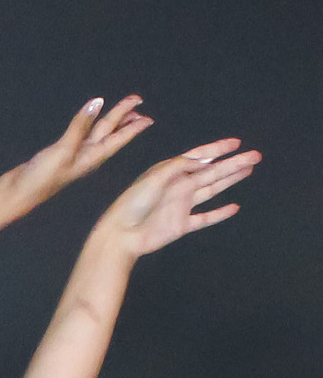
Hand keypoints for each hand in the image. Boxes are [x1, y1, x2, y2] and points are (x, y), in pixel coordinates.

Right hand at [0, 98, 154, 214]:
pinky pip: (81, 134)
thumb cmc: (40, 179)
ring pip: (97, 133)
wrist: (15, 196)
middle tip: (139, 102)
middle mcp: (85, 157)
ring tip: (123, 109)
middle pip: (110, 133)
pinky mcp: (59, 154)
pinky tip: (90, 118)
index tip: (149, 119)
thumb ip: (80, 126)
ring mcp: (72, 156)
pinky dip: (88, 123)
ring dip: (110, 120)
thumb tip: (97, 102)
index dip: (134, 128)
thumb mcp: (63, 150)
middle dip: (125, 118)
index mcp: (91, 158)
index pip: (118, 139)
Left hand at [97, 138, 260, 256]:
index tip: (237, 143)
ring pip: (212, 190)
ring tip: (249, 169)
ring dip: (231, 180)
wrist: (120, 235)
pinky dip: (219, 214)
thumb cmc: (133, 203)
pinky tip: (234, 207)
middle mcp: (179, 186)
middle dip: (234, 163)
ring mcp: (181, 206)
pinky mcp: (181, 225)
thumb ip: (180, 166)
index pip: (199, 156)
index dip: (218, 149)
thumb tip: (202, 161)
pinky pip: (205, 219)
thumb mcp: (155, 177)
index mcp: (171, 172)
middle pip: (212, 172)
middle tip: (256, 155)